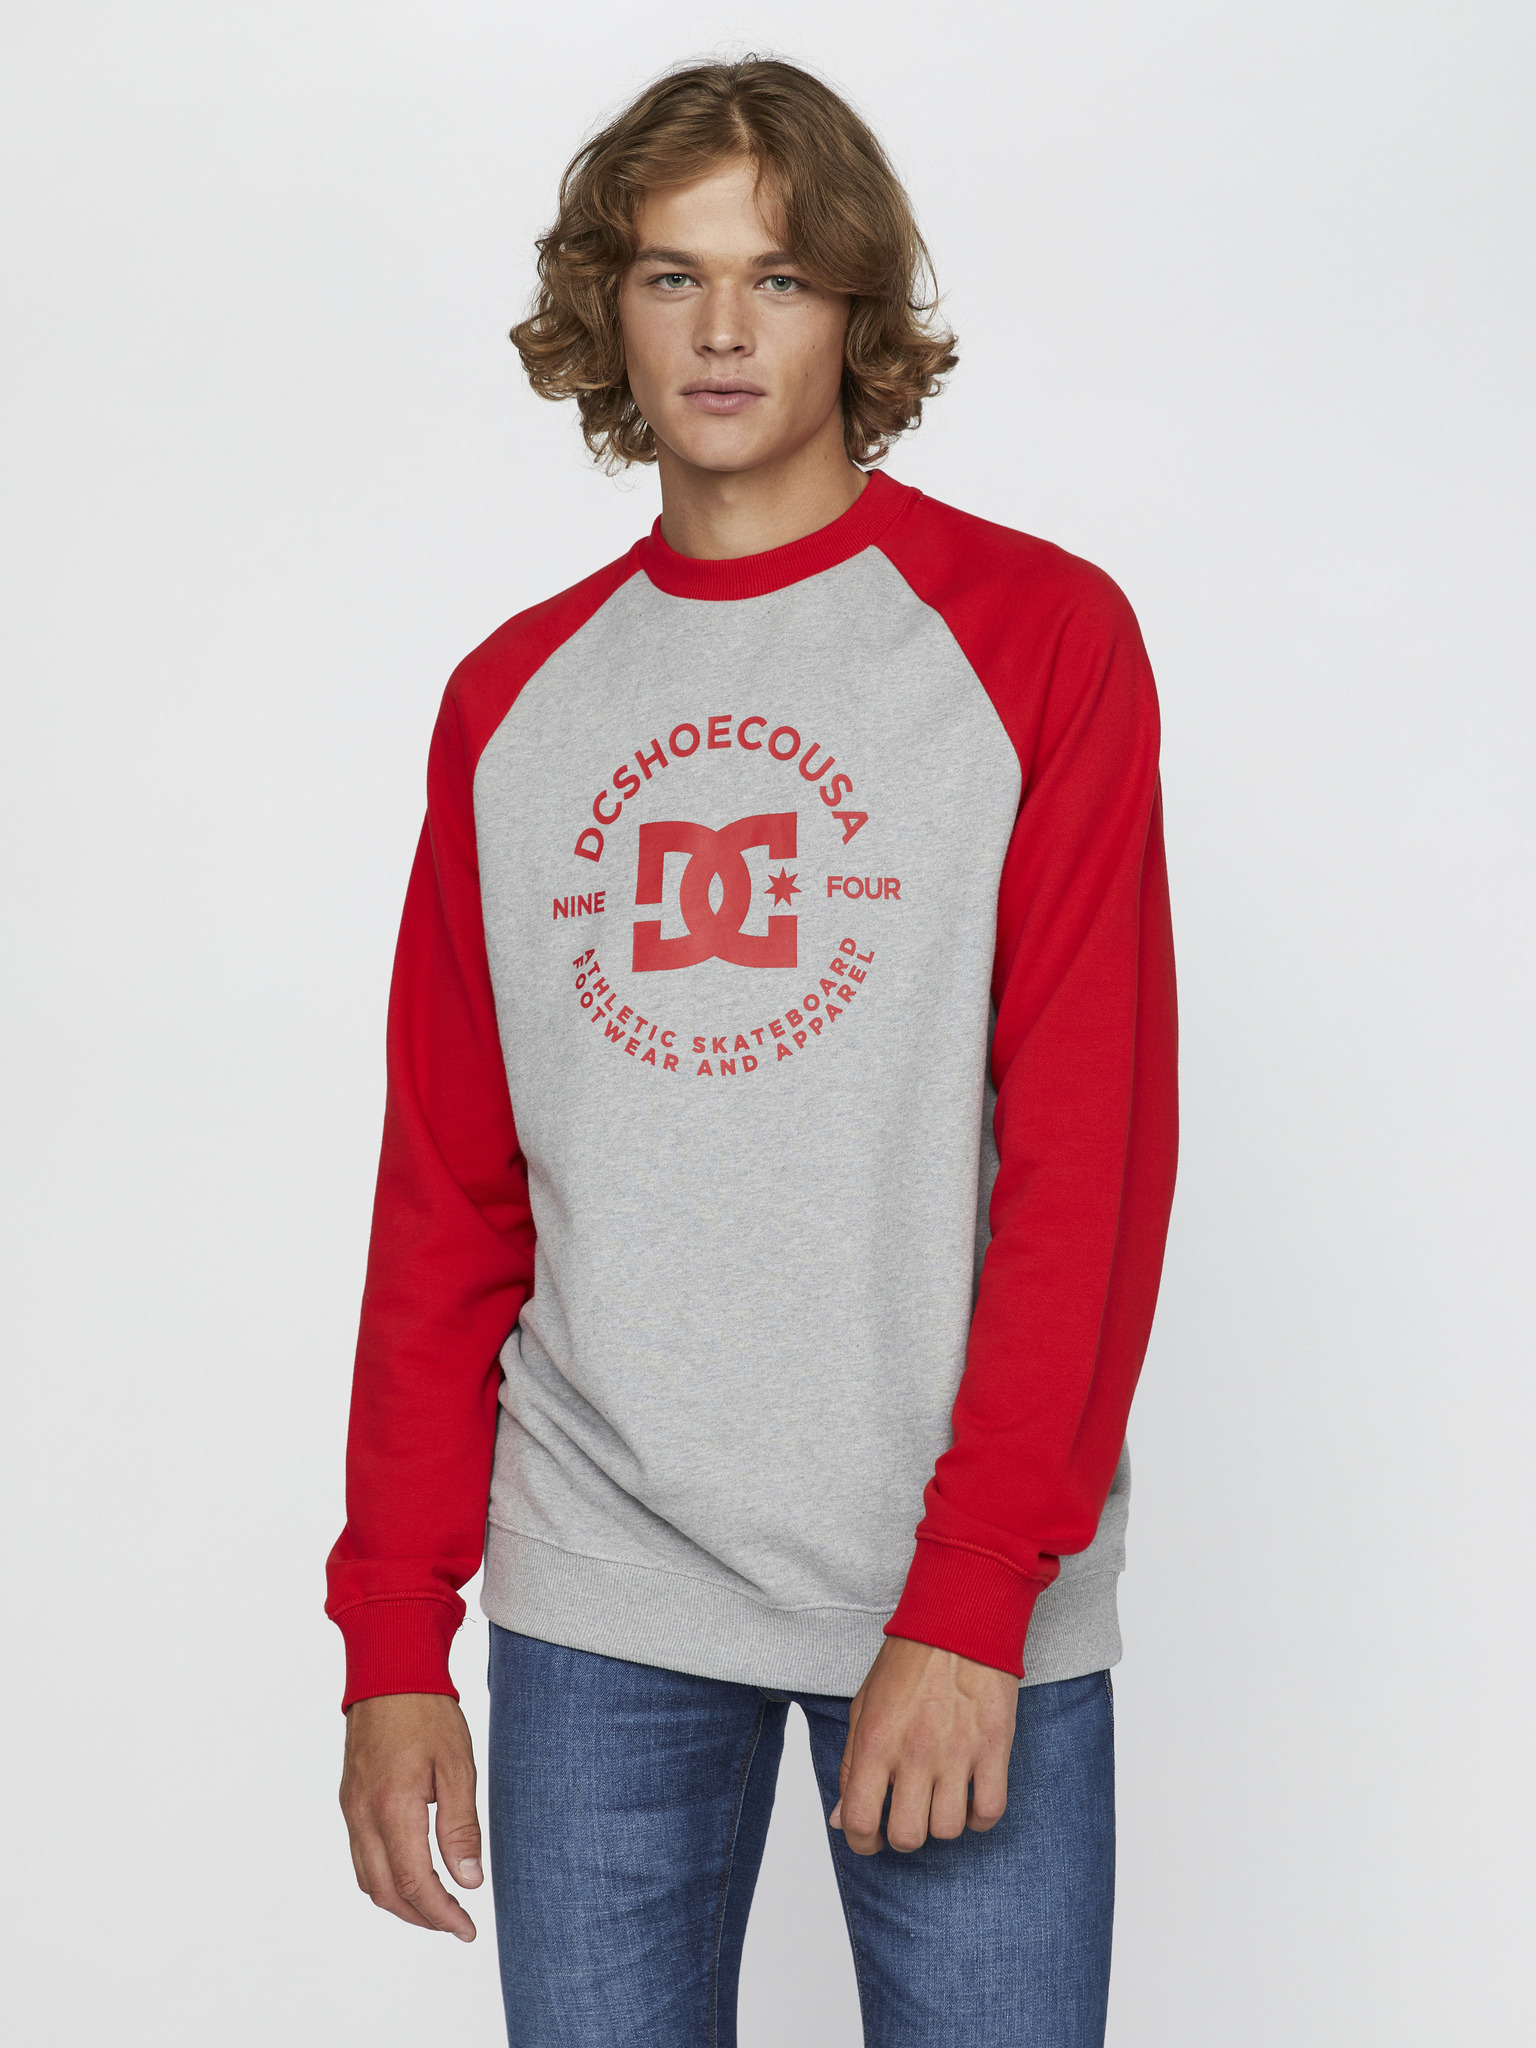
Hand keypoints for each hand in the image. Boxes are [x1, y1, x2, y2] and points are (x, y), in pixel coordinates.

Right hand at [340, 1692, 483, 1939]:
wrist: (389, 1672)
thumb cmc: (427, 1713)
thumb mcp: (457, 1766)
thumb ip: (460, 1827)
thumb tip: (468, 1881)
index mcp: (393, 1808)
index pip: (413, 1883)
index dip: (442, 1913)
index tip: (467, 1928)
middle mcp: (363, 1815)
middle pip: (385, 1893)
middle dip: (422, 1917)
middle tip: (457, 1922)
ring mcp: (351, 1809)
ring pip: (368, 1879)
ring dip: (401, 1902)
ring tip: (438, 1905)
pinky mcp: (349, 1800)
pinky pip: (361, 1856)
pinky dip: (385, 1878)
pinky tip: (411, 1872)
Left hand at [829, 1637, 1017, 1854]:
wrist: (958, 1620)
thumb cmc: (908, 1661)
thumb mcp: (863, 1706)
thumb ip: (850, 1765)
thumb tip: (839, 1819)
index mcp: (875, 1741)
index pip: (858, 1820)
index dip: (861, 1842)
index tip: (871, 1837)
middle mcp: (913, 1752)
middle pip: (906, 1836)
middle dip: (904, 1834)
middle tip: (909, 1813)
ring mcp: (956, 1752)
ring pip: (948, 1829)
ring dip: (943, 1822)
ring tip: (941, 1798)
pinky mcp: (993, 1748)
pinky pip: (989, 1812)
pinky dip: (979, 1817)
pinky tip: (970, 1798)